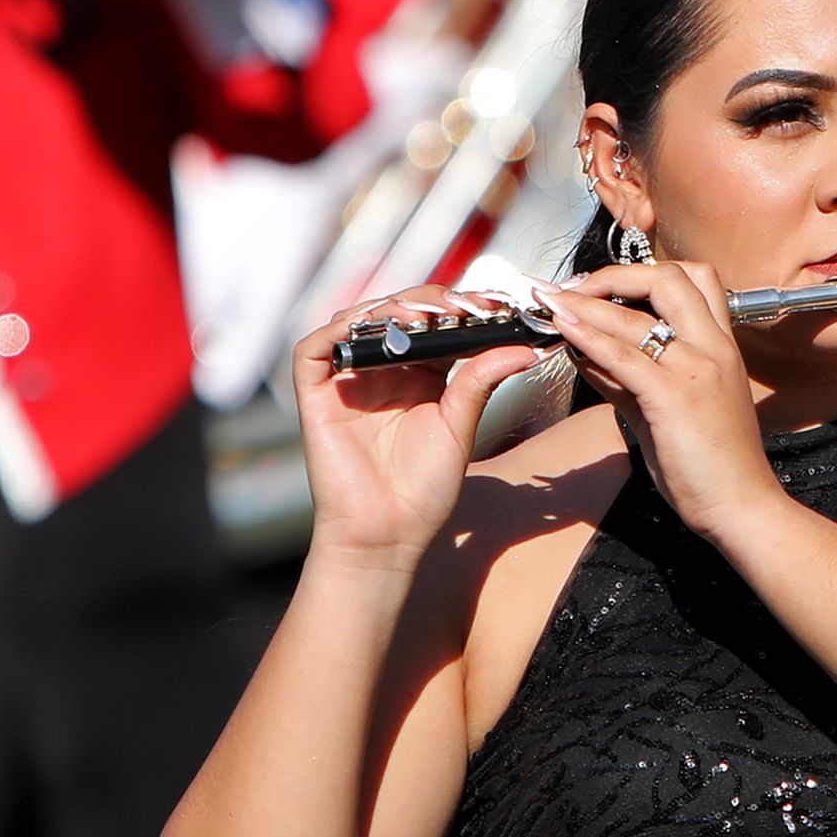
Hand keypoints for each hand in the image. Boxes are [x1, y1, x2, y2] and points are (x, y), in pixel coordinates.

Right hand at [292, 286, 547, 568]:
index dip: (457, 306)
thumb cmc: (424, 490)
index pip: (433, 322)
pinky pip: (314, 350)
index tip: (492, 302)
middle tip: (459, 306)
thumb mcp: (460, 427)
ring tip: (420, 318)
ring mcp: (347, 380)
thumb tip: (523, 349)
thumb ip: (481, 381)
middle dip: (428, 301)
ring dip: (387, 309)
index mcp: (419, 374)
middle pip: (396, 312)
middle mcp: (382, 370)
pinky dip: (338, 332)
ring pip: (356, 321)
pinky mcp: (315, 395)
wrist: (388, 534)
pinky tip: (369, 330)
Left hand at [537, 260, 790, 546]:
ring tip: (548, 299)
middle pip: (667, 278)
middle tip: (574, 287)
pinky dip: (589, 338)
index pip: (693, 280)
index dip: (644, 273)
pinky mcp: (675, 397)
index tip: (603, 284)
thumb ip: (628, 380)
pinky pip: (625, 357)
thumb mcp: (667, 410)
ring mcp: (697, 369)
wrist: (741, 507)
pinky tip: (564, 330)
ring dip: (584, 302)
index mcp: (721, 346)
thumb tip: (585, 354)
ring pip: (636, 315)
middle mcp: (713, 348)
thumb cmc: (714, 466)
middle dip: (613, 274)